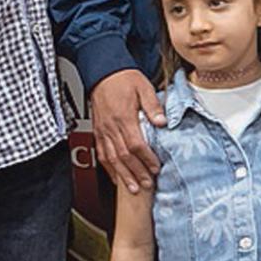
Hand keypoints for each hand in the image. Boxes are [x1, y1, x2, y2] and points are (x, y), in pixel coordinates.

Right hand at [90, 68, 164, 193]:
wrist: (103, 73)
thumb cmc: (123, 79)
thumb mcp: (143, 87)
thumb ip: (153, 106)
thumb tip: (162, 121)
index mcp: (124, 116)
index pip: (136, 144)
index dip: (146, 158)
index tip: (155, 167)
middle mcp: (111, 127)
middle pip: (124, 156)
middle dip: (136, 172)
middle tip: (147, 184)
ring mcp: (102, 131)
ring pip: (111, 159)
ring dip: (123, 175)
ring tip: (133, 188)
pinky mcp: (98, 132)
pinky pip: (102, 154)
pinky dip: (109, 168)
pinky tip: (117, 177)